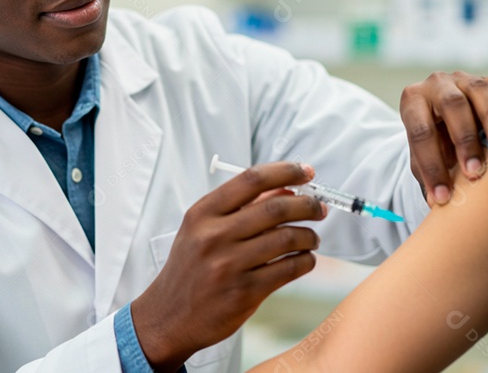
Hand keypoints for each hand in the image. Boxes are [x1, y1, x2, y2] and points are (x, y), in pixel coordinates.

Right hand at [131, 162, 326, 371]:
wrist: (169, 316)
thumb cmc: (190, 268)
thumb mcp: (202, 230)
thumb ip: (241, 207)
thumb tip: (286, 189)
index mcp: (202, 214)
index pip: (251, 180)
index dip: (285, 171)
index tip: (306, 171)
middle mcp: (214, 236)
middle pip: (275, 208)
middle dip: (307, 204)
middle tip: (319, 208)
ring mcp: (229, 265)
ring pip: (287, 238)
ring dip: (309, 235)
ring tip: (312, 238)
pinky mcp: (244, 293)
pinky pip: (288, 269)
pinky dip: (306, 261)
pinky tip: (305, 259)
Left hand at [400, 72, 487, 206]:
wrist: (447, 116)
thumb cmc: (434, 143)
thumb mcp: (423, 156)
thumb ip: (427, 174)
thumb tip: (435, 206)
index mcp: (413, 101)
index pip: (420, 132)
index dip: (431, 165)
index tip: (444, 196)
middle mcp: (436, 84)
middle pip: (451, 105)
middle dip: (464, 139)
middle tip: (475, 171)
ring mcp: (464, 79)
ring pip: (478, 91)